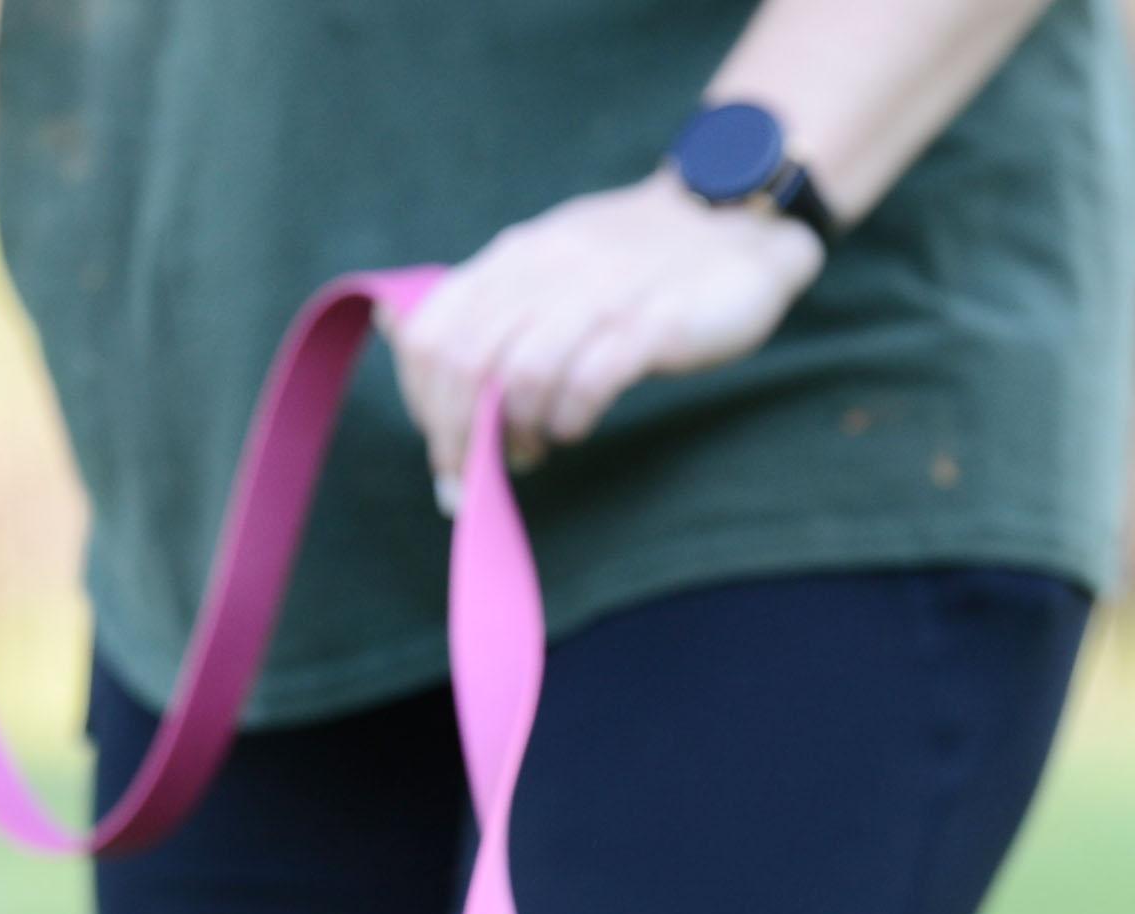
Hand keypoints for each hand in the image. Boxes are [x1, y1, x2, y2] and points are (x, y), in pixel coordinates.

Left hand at [384, 173, 822, 499]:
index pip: (430, 335)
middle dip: (458, 437)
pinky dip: (570, 418)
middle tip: (475, 475)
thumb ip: (477, 302)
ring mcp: (604, 292)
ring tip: (532, 449)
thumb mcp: (545, 263)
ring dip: (514, 432)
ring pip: (520, 375)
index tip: (446, 444)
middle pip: (464, 364)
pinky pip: (591, 380)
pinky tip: (576, 426)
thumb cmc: (633, 264)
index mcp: (515, 258)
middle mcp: (550, 268)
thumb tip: (394, 329)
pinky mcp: (658, 321)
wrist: (740, 217)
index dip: (424, 404)